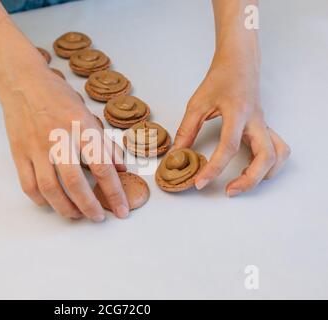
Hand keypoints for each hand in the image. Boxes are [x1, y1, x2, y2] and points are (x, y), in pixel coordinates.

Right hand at [0, 47, 128, 221]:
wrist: (22, 82)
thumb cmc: (58, 97)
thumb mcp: (88, 113)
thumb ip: (105, 142)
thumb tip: (121, 167)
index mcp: (81, 127)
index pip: (102, 166)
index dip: (115, 192)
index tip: (122, 210)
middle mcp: (58, 138)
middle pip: (75, 183)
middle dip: (90, 206)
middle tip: (98, 217)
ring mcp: (36, 147)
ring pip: (49, 189)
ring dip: (65, 208)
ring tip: (77, 215)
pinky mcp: (18, 152)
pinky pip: (28, 185)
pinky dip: (41, 200)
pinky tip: (51, 203)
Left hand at [174, 51, 289, 196]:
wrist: (239, 63)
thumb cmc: (219, 80)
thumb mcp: (197, 103)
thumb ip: (187, 129)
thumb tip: (177, 154)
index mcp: (237, 113)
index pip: (229, 147)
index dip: (214, 168)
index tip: (200, 182)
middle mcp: (256, 121)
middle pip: (265, 157)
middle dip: (249, 180)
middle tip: (229, 191)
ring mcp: (264, 125)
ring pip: (278, 155)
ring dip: (264, 174)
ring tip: (243, 183)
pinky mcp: (265, 127)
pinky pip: (278, 149)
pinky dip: (270, 165)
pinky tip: (254, 170)